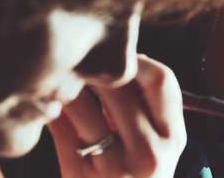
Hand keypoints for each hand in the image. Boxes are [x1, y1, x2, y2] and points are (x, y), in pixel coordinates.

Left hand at [48, 55, 186, 177]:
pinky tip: (48, 106)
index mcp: (174, 139)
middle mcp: (151, 154)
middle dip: (97, 69)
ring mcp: (115, 169)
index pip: (162, 80)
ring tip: (61, 78)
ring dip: (69, 87)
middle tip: (80, 60)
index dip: (137, 60)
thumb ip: (145, 107)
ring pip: (85, 107)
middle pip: (121, 88)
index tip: (118, 59)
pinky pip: (61, 132)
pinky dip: (52, 113)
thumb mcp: (159, 148)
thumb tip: (117, 56)